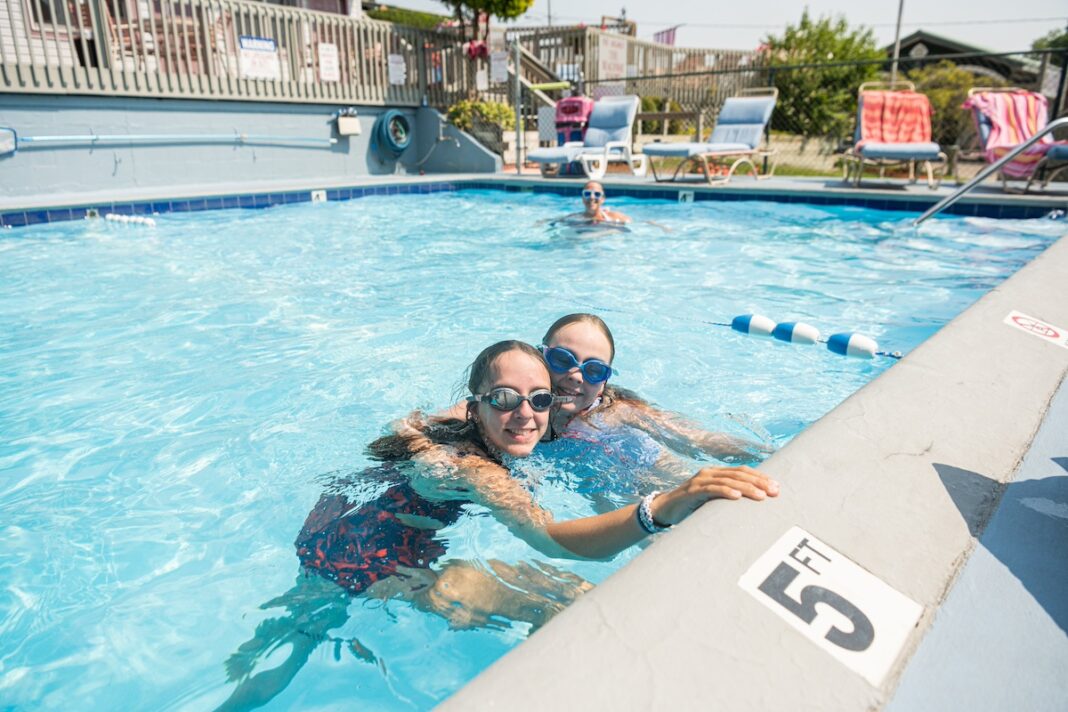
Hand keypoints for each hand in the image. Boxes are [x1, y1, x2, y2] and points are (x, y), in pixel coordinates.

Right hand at [651, 466, 778, 525]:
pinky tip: (737, 496)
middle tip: (774, 491)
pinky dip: (725, 491)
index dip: (760, 477)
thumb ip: (728, 499)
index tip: (777, 487)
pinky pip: (712, 489)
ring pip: (728, 481)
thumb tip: (753, 507)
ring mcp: (700, 480)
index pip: (742, 471)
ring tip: (761, 496)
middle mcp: (709, 473)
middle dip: (759, 482)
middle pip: (739, 474)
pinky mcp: (692, 491)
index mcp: (717, 473)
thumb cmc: (692, 507)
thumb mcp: (713, 501)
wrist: (665, 509)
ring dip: (747, 488)